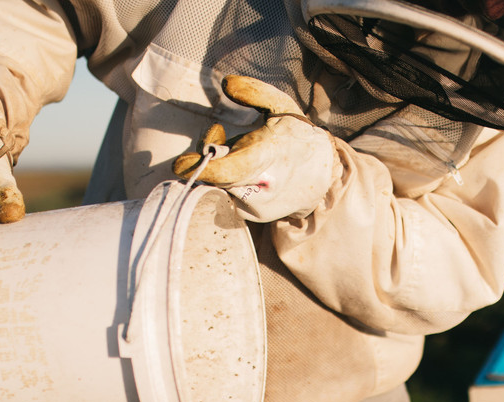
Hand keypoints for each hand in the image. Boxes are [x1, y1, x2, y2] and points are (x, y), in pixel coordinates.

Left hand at [173, 76, 336, 222]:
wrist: (323, 176)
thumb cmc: (297, 136)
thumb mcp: (281, 106)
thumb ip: (254, 92)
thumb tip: (226, 84)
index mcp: (269, 155)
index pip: (231, 169)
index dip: (204, 167)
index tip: (180, 163)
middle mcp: (262, 186)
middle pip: (216, 177)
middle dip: (206, 158)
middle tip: (217, 134)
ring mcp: (257, 205)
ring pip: (219, 187)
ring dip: (218, 169)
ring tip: (241, 154)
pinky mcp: (253, 215)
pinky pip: (226, 197)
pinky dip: (227, 183)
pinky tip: (245, 173)